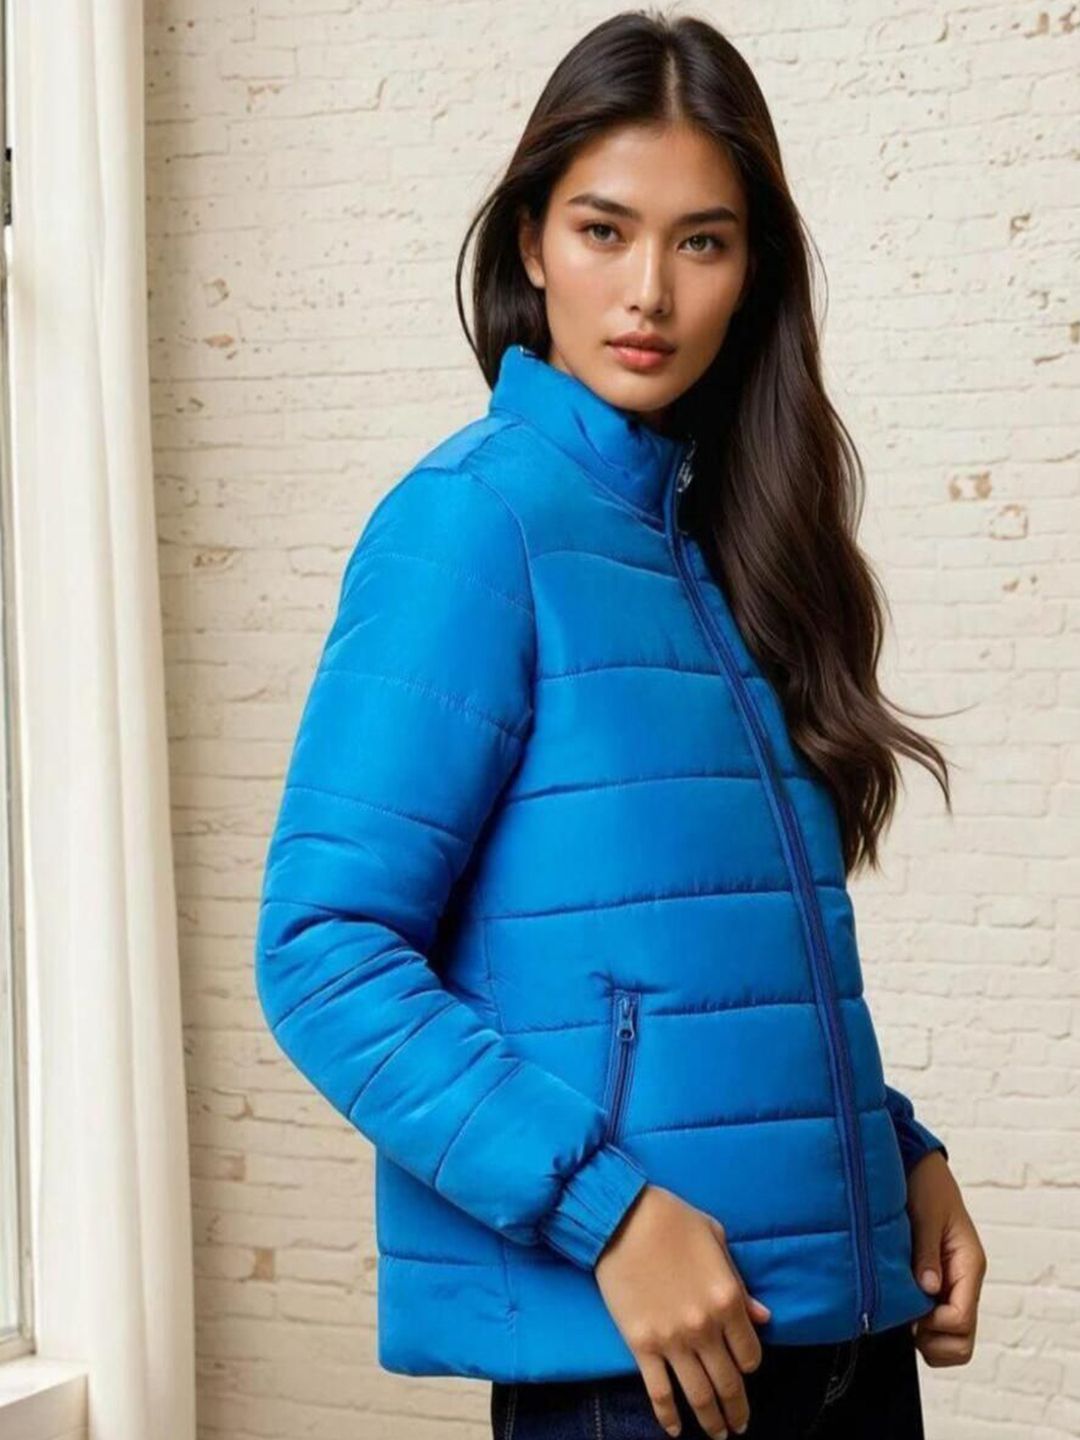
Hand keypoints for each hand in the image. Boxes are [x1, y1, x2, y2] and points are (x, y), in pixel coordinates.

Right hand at [594, 1184, 771, 1438]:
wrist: (621, 1216)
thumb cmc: (673, 1219)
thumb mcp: (716, 1241)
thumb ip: (740, 1283)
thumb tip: (762, 1318)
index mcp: (728, 1299)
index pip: (750, 1354)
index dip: (749, 1367)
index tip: (743, 1369)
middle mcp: (705, 1327)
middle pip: (728, 1383)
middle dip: (737, 1410)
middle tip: (739, 1426)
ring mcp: (672, 1340)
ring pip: (698, 1395)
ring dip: (711, 1421)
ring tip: (717, 1435)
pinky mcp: (641, 1345)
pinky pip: (659, 1392)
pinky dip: (668, 1416)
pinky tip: (675, 1430)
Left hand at [905, 1150, 986, 1365]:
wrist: (919, 1166)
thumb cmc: (925, 1185)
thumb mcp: (925, 1214)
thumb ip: (926, 1253)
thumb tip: (927, 1289)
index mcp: (969, 1265)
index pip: (961, 1320)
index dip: (933, 1324)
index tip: (909, 1311)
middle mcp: (964, 1280)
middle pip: (961, 1341)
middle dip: (933, 1340)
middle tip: (905, 1318)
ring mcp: (952, 1284)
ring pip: (950, 1336)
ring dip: (926, 1333)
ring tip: (900, 1309)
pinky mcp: (936, 1282)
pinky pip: (935, 1318)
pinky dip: (920, 1322)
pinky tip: (899, 1302)